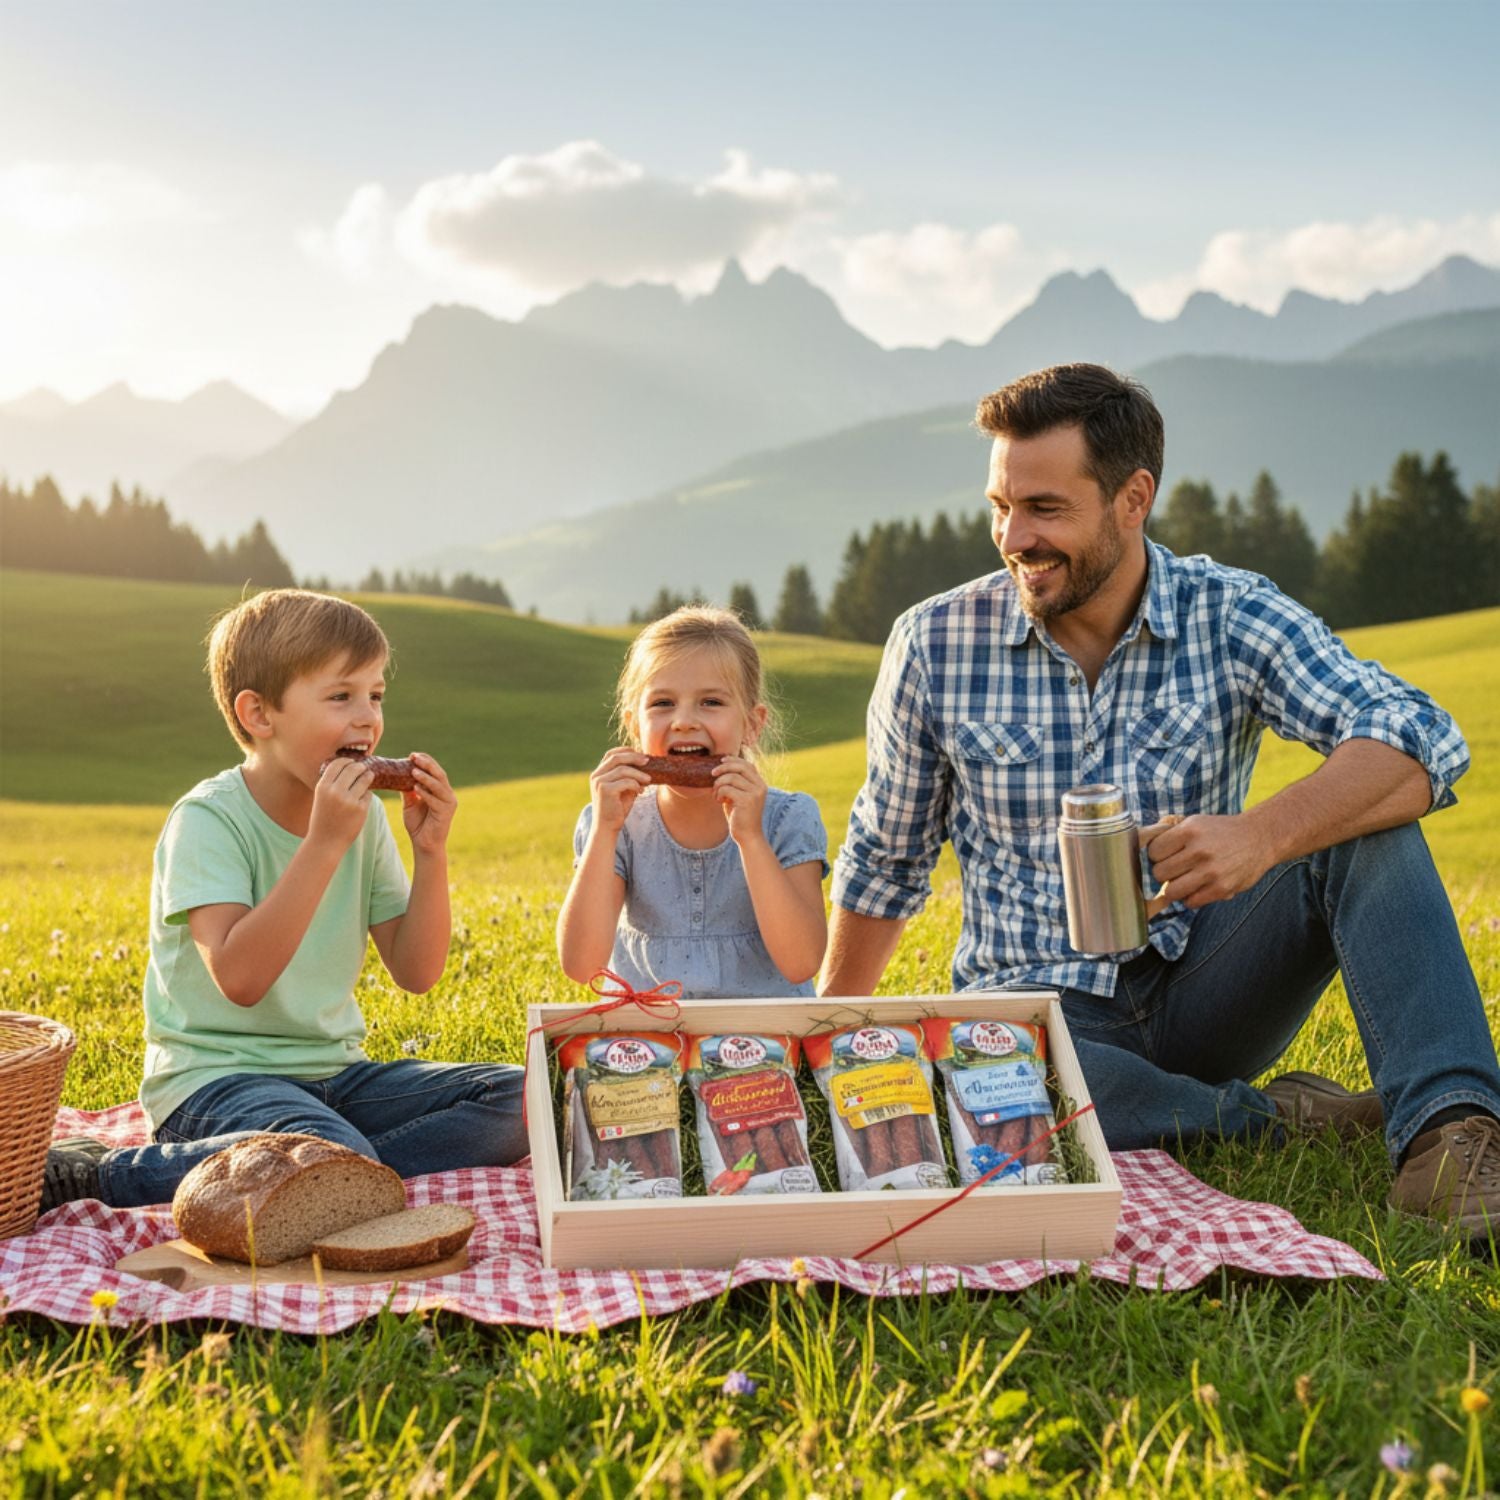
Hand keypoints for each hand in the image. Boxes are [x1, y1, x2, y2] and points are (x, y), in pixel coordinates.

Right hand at [308, 755, 373, 851]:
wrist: (325, 842)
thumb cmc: (323, 818)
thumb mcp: (321, 798)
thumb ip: (331, 783)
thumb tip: (348, 766)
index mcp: (323, 787)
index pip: (337, 764)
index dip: (346, 760)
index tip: (351, 761)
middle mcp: (335, 791)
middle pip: (353, 769)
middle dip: (360, 766)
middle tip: (363, 768)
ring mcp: (349, 800)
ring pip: (364, 779)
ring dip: (368, 776)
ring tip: (369, 776)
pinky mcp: (361, 809)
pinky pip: (368, 794)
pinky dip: (366, 795)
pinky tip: (362, 798)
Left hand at [400, 752, 456, 853]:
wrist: (424, 844)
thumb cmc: (418, 824)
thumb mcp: (410, 803)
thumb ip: (408, 790)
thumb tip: (398, 775)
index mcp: (440, 790)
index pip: (435, 771)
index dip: (426, 761)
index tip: (412, 755)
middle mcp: (447, 794)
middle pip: (439, 774)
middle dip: (427, 764)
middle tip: (414, 757)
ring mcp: (448, 803)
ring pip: (439, 785)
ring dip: (426, 777)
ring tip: (414, 771)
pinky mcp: (446, 812)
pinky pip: (435, 800)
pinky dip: (425, 793)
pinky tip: (415, 787)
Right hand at [590, 747, 650, 832]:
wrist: (607, 827)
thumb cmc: (617, 808)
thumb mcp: (624, 789)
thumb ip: (630, 777)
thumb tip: (645, 764)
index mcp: (599, 773)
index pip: (611, 754)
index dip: (625, 751)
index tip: (640, 754)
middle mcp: (596, 775)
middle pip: (616, 758)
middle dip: (634, 757)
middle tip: (647, 761)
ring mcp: (599, 782)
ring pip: (622, 769)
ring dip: (638, 774)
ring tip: (648, 780)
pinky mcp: (605, 790)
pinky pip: (625, 782)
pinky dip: (635, 784)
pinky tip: (640, 792)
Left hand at [714, 754, 768, 846]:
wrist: (748, 836)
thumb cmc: (740, 817)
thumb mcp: (738, 796)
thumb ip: (734, 784)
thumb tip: (720, 769)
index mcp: (760, 784)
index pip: (748, 764)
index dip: (734, 760)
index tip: (721, 761)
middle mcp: (760, 787)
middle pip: (740, 767)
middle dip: (724, 768)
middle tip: (712, 773)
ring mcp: (754, 793)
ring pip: (731, 777)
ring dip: (718, 784)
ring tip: (716, 794)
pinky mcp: (747, 801)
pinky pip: (727, 789)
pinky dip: (719, 793)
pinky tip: (719, 801)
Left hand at [1140, 813, 1274, 911]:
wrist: (1260, 838)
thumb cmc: (1222, 831)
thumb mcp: (1196, 821)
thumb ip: (1170, 831)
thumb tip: (1140, 841)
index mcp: (1190, 830)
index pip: (1153, 851)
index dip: (1157, 855)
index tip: (1165, 855)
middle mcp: (1199, 850)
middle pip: (1159, 873)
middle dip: (1164, 873)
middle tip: (1175, 869)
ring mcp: (1211, 871)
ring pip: (1171, 891)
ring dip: (1174, 888)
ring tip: (1184, 880)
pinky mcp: (1221, 889)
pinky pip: (1190, 902)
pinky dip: (1190, 898)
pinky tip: (1198, 887)